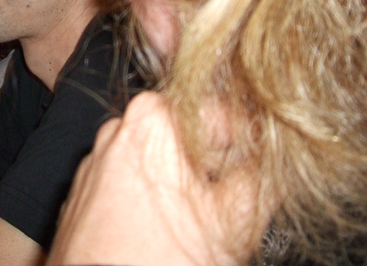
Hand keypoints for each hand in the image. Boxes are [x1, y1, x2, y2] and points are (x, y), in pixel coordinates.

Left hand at [48, 92, 269, 265]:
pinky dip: (153, 200)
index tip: (261, 175)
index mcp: (154, 116)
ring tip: (192, 227)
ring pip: (163, 161)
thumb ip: (265, 173)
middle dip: (216, 170)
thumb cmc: (158, 263)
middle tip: (225, 211)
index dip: (253, 148)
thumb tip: (280, 150)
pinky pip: (134, 182)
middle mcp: (119, 128)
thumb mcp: (234, 219)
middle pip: (193, 138)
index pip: (228, 114)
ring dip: (186, 188)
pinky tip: (162, 233)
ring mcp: (98, 159)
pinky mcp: (86, 190)